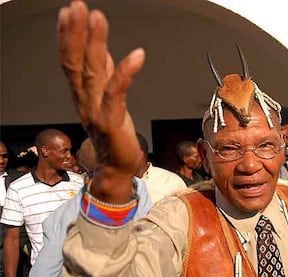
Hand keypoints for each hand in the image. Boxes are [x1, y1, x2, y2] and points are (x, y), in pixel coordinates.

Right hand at [58, 1, 144, 201]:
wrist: (115, 166)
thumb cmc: (112, 132)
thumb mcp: (105, 100)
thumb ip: (104, 76)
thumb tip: (105, 51)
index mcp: (82, 94)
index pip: (70, 60)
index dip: (68, 36)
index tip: (71, 11)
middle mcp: (84, 99)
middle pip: (76, 62)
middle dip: (76, 32)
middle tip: (77, 6)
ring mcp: (96, 110)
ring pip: (92, 72)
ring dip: (94, 43)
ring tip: (97, 17)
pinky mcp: (112, 121)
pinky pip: (116, 93)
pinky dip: (125, 73)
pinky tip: (137, 55)